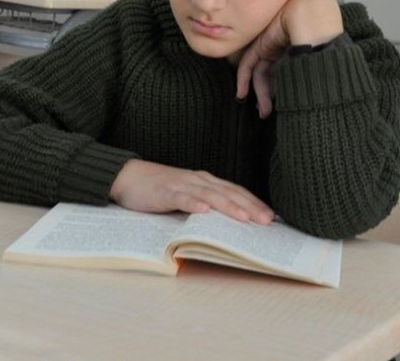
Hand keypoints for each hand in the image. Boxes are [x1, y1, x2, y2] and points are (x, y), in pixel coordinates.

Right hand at [110, 159, 273, 223]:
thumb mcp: (187, 195)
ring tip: (244, 218)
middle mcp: (198, 180)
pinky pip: (181, 198)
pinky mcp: (164, 192)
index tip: (272, 216)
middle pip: (229, 193)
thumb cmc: (160, 189)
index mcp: (206, 181)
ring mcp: (182, 185)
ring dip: (229, 206)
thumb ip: (206, 204)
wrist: (128, 176)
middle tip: (267, 221)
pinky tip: (204, 210)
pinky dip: (193, 203)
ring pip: (210, 195)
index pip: (236, 191)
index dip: (254, 202)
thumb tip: (228, 222)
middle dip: (250, 207)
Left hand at [235, 0, 342, 117]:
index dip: (282, 92)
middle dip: (269, 97)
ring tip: (263, 111)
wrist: (314, 18)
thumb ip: (308, 73)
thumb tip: (310, 100)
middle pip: (273, 76)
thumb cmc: (323, 40)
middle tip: (267, 114)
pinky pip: (248, 63)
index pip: (286, 74)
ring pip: (261, 73)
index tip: (280, 109)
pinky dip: (243, 79)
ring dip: (260, 94)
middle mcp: (285, 50)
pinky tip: (242, 94)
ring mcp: (272, 46)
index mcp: (300, 52)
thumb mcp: (316, 60)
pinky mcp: (261, 43)